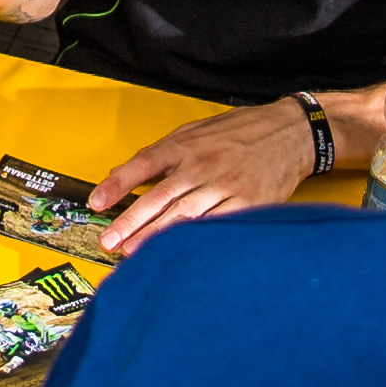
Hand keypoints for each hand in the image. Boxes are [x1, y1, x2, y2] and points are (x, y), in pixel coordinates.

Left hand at [90, 97, 317, 253]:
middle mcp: (203, 166)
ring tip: (134, 254)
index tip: (96, 203)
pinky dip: (198, 241)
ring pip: (185, 216)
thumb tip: (124, 174)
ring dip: (157, 237)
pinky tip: (182, 253)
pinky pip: (218, 226)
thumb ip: (161, 154)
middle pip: (160, 197)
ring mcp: (225, 186)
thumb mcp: (195, 133)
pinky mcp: (248, 204)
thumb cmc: (239, 133)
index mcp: (186, 146)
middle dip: (131, 223)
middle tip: (108, 242)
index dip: (117, 184)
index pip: (143, 164)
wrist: (289, 133)